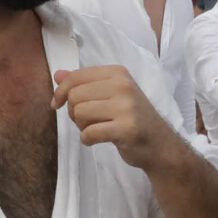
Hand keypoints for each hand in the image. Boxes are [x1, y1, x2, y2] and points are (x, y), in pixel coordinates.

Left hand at [52, 65, 178, 169]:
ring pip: (79, 113)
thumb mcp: (110, 94)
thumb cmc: (131, 118)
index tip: (58, 104)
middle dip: (74, 112)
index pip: (76, 77)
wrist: (160, 145)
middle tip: (89, 121)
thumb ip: (84, 83)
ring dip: (82, 126)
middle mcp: (123, 86)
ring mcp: (126, 107)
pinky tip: (98, 140)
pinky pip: (89, 133)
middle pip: (74, 96)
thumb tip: (57, 75)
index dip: (60, 92)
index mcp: (117, 73)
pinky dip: (87, 140)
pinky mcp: (126, 129)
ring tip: (97, 128)